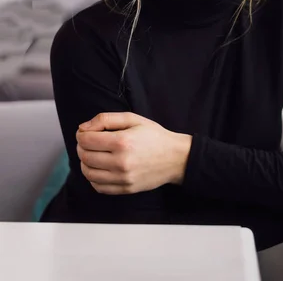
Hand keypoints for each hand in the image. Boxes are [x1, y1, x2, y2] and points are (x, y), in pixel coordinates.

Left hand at [76, 112, 191, 194]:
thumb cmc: (155, 136)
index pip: (86, 140)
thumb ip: (106, 119)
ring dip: (85, 162)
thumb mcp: (133, 119)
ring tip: (93, 154)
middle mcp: (120, 162)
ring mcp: (123, 178)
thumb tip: (83, 128)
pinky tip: (100, 168)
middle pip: (85, 156)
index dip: (81, 134)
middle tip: (88, 141)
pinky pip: (98, 187)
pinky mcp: (125, 189)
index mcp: (122, 142)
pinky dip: (93, 177)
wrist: (175, 157)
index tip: (85, 132)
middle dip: (81, 147)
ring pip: (88, 173)